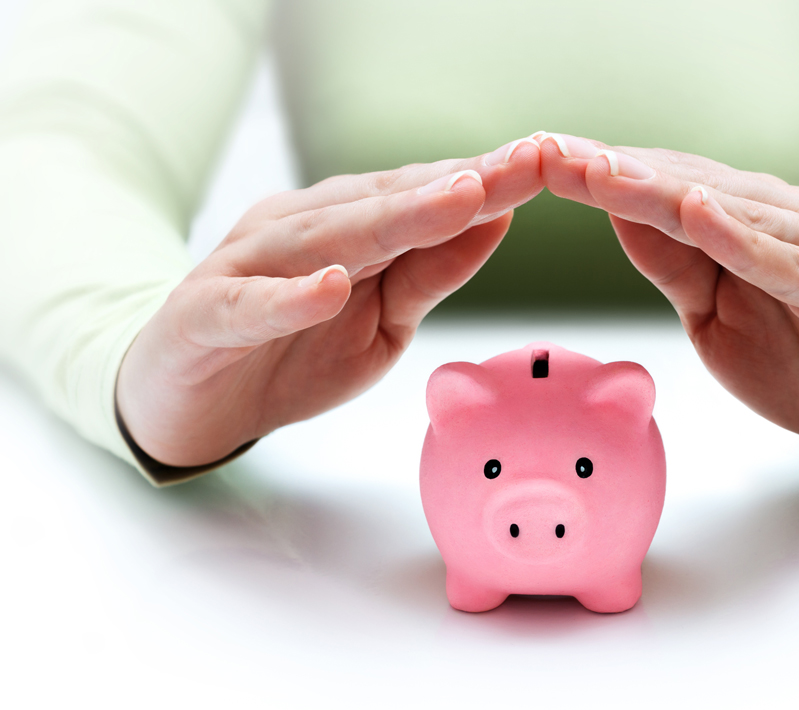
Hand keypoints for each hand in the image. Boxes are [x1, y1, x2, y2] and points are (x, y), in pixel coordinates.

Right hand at [117, 137, 543, 466]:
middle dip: (461, 184)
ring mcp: (249, 266)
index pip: (424, 196)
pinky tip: (330, 284)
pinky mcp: (204, 312)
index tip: (550, 161)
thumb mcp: (384, 320)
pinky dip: (289, 296)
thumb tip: (497, 220)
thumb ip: (430, 273)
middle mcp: (300, 229)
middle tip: (526, 163)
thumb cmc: (291, 350)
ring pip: (327, 237)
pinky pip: (249, 304)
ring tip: (458, 199)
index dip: (487, 180)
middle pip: (388, 204)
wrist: (188, 399)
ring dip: (394, 219)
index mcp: (346, 226)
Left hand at [536, 133, 798, 475]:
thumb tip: (618, 218)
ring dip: (662, 191)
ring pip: (732, 212)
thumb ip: (676, 268)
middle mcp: (783, 220)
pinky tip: (699, 214)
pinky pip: (793, 264)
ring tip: (601, 172)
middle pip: (686, 187)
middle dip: (613, 171)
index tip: (536, 161)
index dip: (599, 176)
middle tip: (549, 151)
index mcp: (745, 225)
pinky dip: (745, 240)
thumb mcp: (717, 318)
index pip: (661, 190)